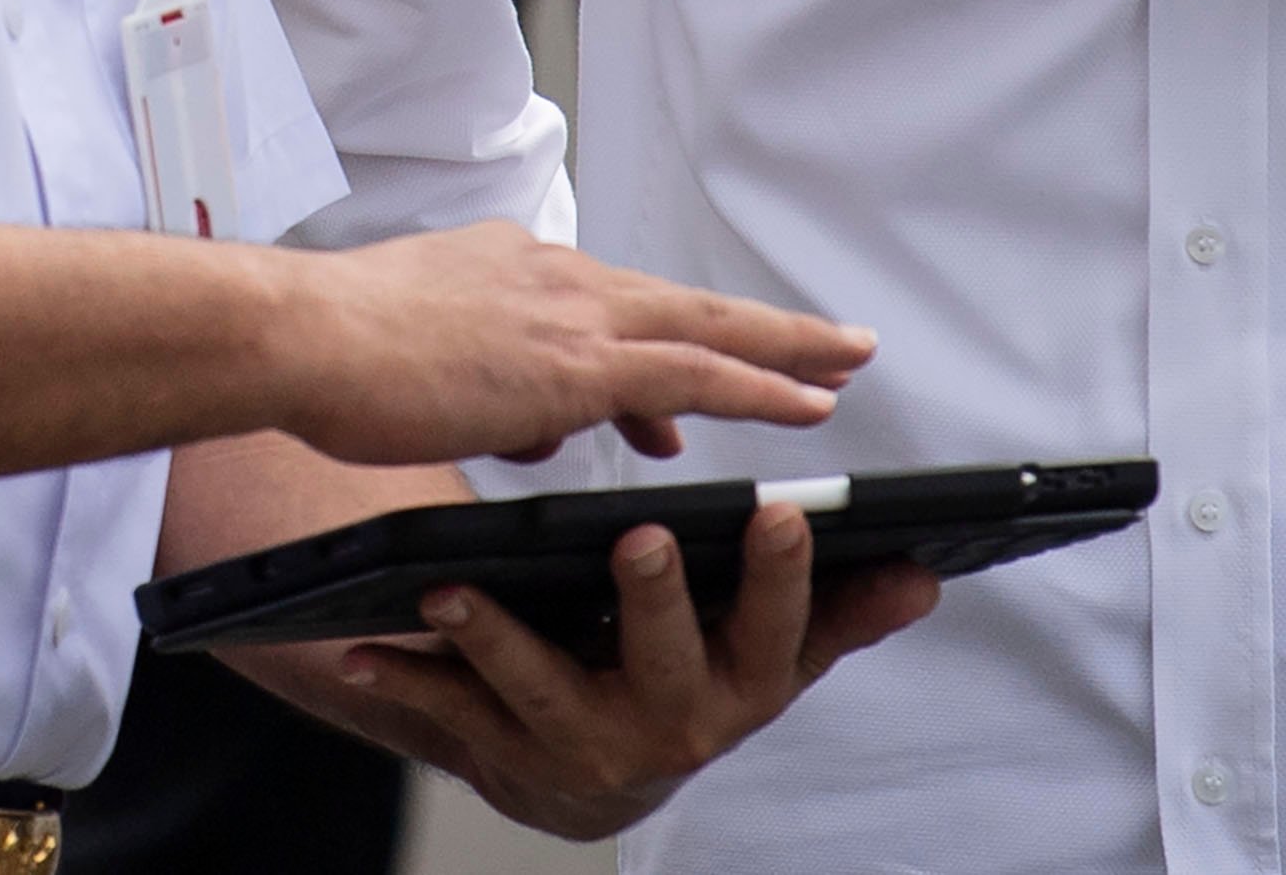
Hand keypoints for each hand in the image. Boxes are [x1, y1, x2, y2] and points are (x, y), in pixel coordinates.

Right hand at [272, 222, 873, 468]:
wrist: (301, 335)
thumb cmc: (336, 353)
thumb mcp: (425, 363)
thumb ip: (491, 384)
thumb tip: (537, 423)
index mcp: (513, 269)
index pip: (612, 307)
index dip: (669, 339)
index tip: (702, 369)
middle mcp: (553, 277)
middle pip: (682, 303)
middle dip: (763, 327)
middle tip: (833, 342)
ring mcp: (568, 314)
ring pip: (706, 330)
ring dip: (783, 349)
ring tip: (845, 365)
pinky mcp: (575, 362)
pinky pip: (695, 374)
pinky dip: (760, 386)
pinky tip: (809, 405)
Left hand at [332, 503, 935, 839]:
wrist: (597, 772)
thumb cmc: (695, 674)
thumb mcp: (770, 651)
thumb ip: (840, 610)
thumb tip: (925, 573)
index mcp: (742, 684)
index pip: (776, 628)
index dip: (783, 577)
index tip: (782, 513)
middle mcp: (669, 723)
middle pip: (664, 657)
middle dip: (656, 599)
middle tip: (642, 537)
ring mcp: (582, 742)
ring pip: (538, 686)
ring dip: (496, 636)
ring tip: (456, 586)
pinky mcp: (504, 752)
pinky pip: (450, 715)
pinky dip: (404, 681)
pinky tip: (360, 648)